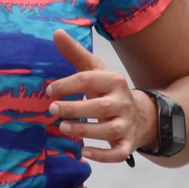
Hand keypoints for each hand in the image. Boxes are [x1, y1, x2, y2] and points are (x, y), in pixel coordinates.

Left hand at [47, 29, 155, 162]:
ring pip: (108, 130)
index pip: (89, 80)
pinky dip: (103, 155)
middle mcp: (122, 102)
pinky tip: (84, 152)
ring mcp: (126, 124)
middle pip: (99, 107)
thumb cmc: (108, 90)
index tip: (49, 90)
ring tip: (63, 128)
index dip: (67, 85)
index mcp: (114, 81)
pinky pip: (118, 153)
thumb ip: (75, 52)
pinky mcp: (127, 144)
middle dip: (74, 109)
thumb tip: (56, 32)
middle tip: (52, 109)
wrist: (140, 114)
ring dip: (85, 131)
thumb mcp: (94, 69)